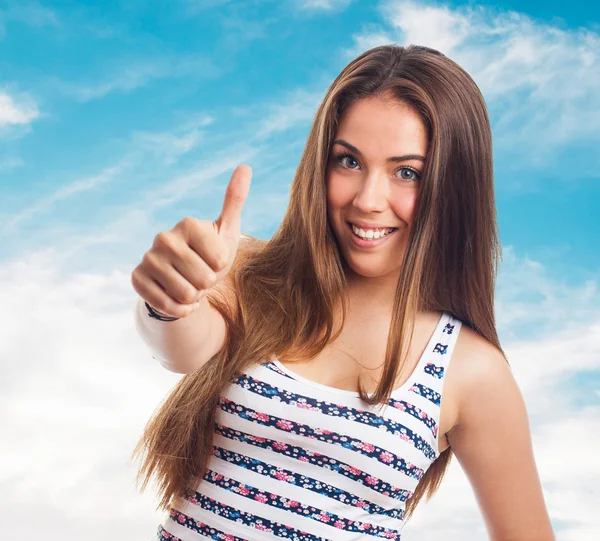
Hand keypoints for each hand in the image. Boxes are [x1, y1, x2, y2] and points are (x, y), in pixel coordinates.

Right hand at [131, 164, 251, 318]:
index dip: (221, 267)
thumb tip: (246, 166)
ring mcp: (148, 258)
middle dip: (207, 284)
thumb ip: (235, 201)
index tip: (212, 259)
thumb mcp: (226, 231)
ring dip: (194, 296)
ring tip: (188, 283)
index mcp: (188, 223)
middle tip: (199, 274)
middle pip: (204, 279)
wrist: (182, 279)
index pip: (220, 261)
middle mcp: (164, 237)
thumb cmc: (209, 254)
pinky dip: (180, 309)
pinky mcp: (137, 279)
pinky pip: (169, 306)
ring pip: (186, 294)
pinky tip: (177, 297)